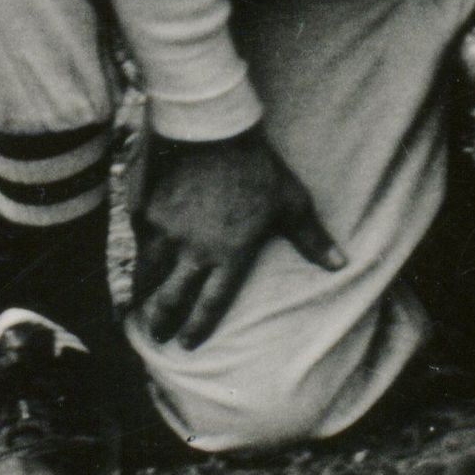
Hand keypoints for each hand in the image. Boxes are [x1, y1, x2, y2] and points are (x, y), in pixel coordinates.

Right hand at [130, 128, 339, 347]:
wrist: (216, 131)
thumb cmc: (260, 168)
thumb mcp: (292, 202)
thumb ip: (311, 238)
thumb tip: (340, 265)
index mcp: (232, 255)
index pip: (210, 304)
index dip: (197, 328)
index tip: (188, 343)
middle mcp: (196, 252)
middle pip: (171, 299)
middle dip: (161, 322)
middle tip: (156, 335)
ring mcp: (169, 233)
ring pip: (148, 275)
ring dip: (142, 295)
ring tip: (136, 308)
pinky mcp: (149, 213)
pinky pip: (139, 242)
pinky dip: (136, 255)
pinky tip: (134, 262)